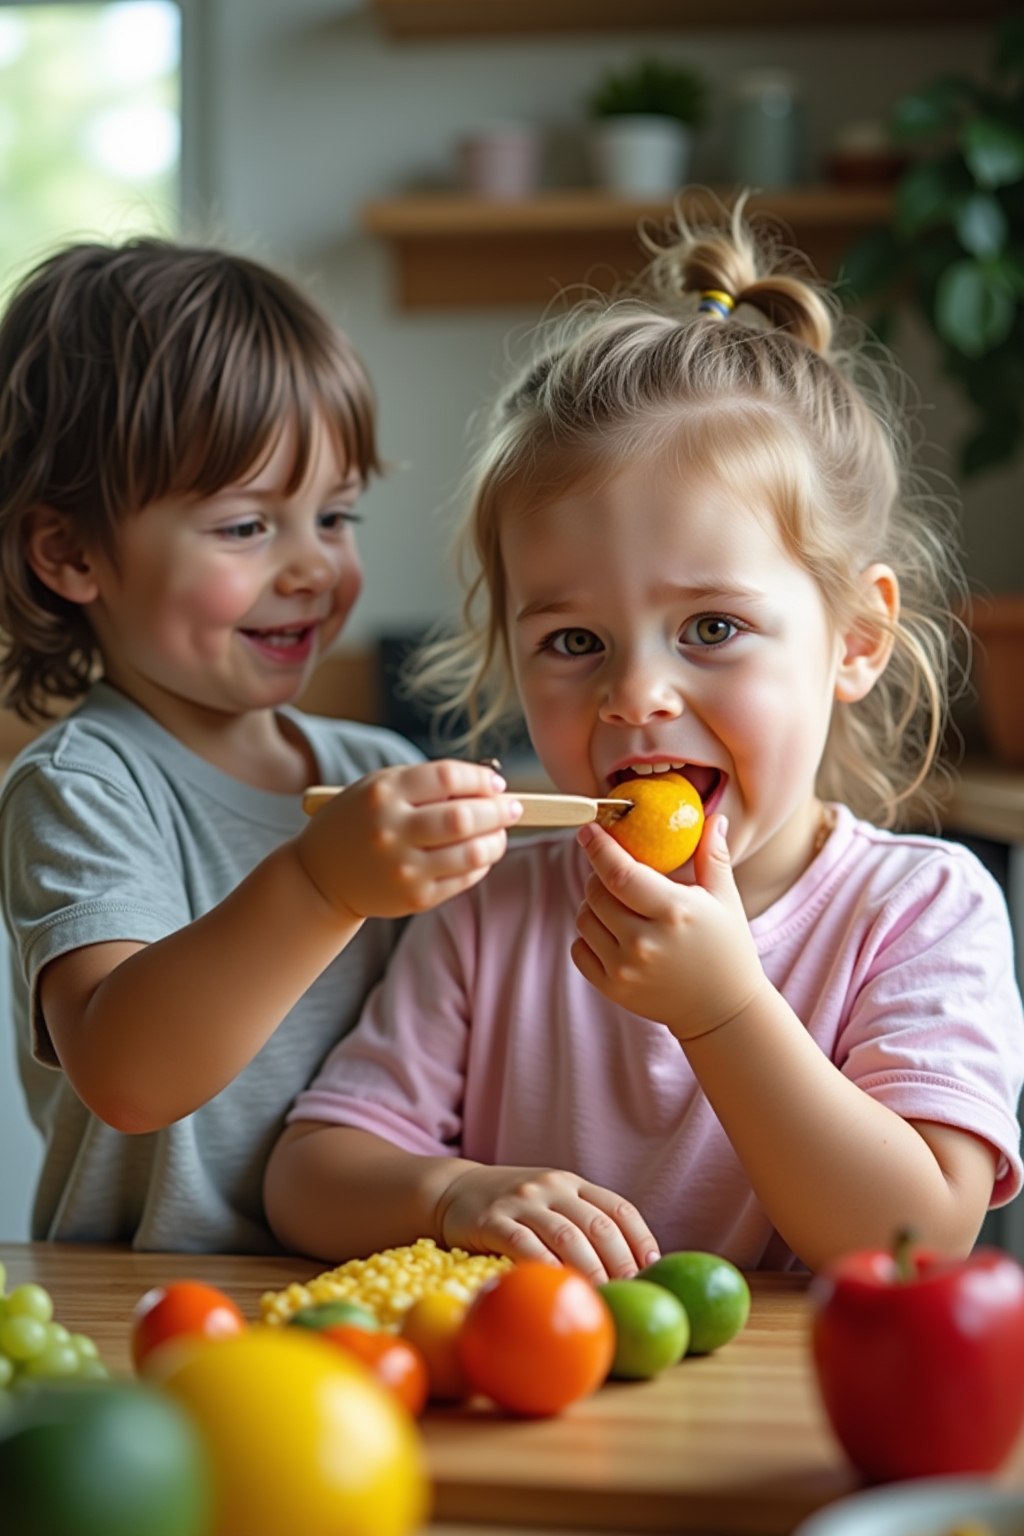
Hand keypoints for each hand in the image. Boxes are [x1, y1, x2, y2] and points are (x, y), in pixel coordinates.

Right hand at [296, 759, 521, 920]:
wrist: (322, 876)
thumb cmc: (360, 822)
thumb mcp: (380, 788)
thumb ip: (428, 783)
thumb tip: (489, 787)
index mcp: (383, 794)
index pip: (447, 777)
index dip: (480, 779)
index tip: (495, 784)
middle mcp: (391, 831)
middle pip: (464, 817)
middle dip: (498, 810)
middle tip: (512, 808)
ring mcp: (403, 868)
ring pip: (471, 852)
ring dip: (497, 840)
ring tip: (500, 832)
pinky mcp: (414, 898)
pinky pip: (464, 878)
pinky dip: (481, 864)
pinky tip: (480, 854)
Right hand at [436, 1163, 659, 1285]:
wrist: (451, 1191)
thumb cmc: (512, 1210)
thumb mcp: (550, 1203)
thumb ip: (581, 1224)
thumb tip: (628, 1272)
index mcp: (572, 1184)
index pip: (619, 1209)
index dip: (641, 1241)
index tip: (653, 1272)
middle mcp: (552, 1187)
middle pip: (599, 1226)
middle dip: (621, 1264)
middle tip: (631, 1295)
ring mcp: (522, 1201)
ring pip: (567, 1236)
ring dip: (590, 1271)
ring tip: (602, 1298)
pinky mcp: (492, 1219)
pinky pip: (524, 1245)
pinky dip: (545, 1268)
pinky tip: (556, 1288)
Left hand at [572, 813, 768, 1041]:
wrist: (723, 1011)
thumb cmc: (727, 949)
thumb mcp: (725, 900)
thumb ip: (713, 857)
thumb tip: (713, 819)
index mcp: (674, 912)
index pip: (620, 873)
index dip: (599, 848)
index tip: (588, 829)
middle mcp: (645, 941)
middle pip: (595, 893)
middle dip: (598, 875)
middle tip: (614, 873)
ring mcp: (626, 968)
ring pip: (583, 919)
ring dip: (593, 906)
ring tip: (618, 906)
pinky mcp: (612, 988)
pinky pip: (579, 949)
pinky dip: (588, 936)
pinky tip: (612, 934)